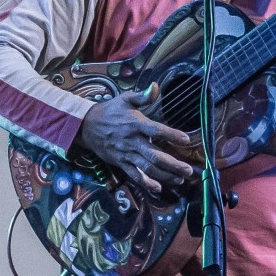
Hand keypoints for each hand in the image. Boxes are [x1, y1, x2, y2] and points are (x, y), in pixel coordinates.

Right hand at [77, 83, 193, 193]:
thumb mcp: (125, 99)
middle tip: (188, 170)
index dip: (171, 135)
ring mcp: (126, 154)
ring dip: (164, 176)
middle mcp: (132, 141)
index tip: (186, 140)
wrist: (87, 126)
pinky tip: (158, 189)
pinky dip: (146, 183)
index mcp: (135, 123)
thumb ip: (142, 96)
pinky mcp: (121, 163)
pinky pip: (134, 175)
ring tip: (180, 179)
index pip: (156, 130)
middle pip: (155, 155)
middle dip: (173, 164)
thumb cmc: (111, 111)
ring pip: (147, 168)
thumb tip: (156, 87)